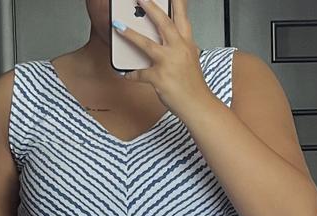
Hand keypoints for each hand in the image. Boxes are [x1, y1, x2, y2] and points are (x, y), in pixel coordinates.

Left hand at [112, 0, 209, 116]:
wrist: (197, 105)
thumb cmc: (193, 85)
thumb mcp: (190, 60)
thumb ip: (179, 47)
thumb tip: (166, 42)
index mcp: (186, 44)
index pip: (182, 16)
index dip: (177, 2)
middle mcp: (178, 49)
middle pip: (163, 23)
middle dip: (150, 8)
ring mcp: (169, 63)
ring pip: (146, 44)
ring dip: (130, 34)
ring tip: (119, 26)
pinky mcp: (159, 78)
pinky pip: (140, 74)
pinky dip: (132, 74)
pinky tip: (126, 74)